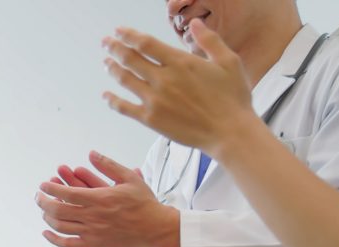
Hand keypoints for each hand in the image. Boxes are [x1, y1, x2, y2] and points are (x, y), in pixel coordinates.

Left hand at [47, 165, 152, 246]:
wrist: (155, 228)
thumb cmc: (144, 202)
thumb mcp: (129, 177)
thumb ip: (108, 165)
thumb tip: (91, 153)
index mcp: (100, 198)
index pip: (66, 193)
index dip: (51, 189)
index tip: (43, 185)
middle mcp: (93, 216)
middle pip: (58, 210)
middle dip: (43, 202)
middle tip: (38, 196)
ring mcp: (92, 232)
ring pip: (60, 226)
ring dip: (47, 217)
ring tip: (44, 210)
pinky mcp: (94, 245)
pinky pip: (68, 244)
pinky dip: (53, 239)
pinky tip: (46, 233)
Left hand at [102, 22, 262, 157]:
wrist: (229, 132)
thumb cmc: (233, 97)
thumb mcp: (228, 61)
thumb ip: (209, 40)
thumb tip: (195, 23)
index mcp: (180, 62)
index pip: (146, 44)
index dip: (128, 35)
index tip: (118, 31)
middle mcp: (163, 79)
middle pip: (130, 59)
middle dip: (115, 48)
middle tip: (106, 42)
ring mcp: (154, 100)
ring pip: (125, 80)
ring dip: (112, 69)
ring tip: (106, 62)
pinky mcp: (151, 119)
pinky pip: (124, 108)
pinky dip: (112, 100)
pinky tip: (106, 95)